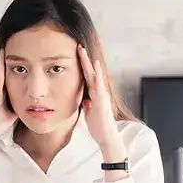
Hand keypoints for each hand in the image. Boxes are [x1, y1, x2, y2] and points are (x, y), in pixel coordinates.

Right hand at [0, 49, 17, 169]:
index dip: (10, 65)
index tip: (16, 53)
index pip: (7, 76)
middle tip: (8, 45)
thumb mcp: (13, 113)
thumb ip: (20, 106)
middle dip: (4, 60)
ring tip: (2, 52)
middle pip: (1, 73)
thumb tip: (32, 103)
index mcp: (1, 94)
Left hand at [77, 45, 126, 162]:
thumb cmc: (99, 126)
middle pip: (89, 72)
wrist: (106, 137)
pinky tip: (95, 64)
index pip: (86, 77)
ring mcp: (101, 94)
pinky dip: (97, 73)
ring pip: (93, 74)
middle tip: (77, 45)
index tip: (76, 55)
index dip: (81, 66)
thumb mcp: (89, 113)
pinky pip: (99, 84)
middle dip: (83, 59)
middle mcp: (98, 92)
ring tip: (82, 49)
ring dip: (88, 62)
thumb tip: (86, 100)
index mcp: (94, 95)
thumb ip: (88, 105)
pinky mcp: (102, 99)